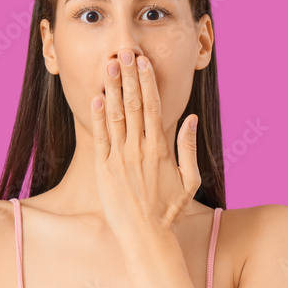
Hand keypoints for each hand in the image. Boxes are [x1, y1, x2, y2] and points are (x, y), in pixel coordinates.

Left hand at [89, 51, 200, 241]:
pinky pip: (100, 137)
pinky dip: (98, 116)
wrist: (146, 236)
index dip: (147, 81)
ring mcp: (119, 158)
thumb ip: (188, 147)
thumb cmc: (169, 210)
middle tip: (123, 52)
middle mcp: (139, 149)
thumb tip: (190, 118)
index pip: (152, 106)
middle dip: (128, 76)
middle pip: (133, 104)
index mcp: (160, 148)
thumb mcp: (189, 180)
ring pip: (115, 116)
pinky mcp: (104, 169)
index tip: (143, 61)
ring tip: (110, 66)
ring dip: (113, 89)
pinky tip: (97, 97)